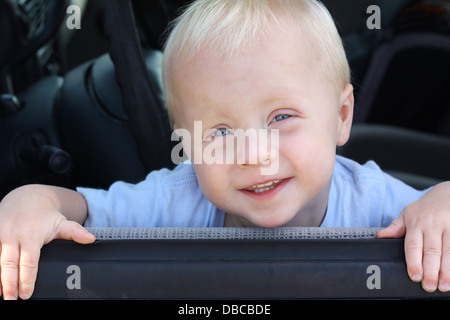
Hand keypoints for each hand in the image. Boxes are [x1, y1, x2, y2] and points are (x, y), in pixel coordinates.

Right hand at [0, 185, 94, 299]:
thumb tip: (91, 239)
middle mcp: (12, 235)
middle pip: (9, 264)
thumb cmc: (45, 215)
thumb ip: (75, 232)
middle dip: (9, 284)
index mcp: (31, 235)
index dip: (27, 279)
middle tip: (11, 300)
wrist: (27, 197)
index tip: (27, 294)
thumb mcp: (62, 223)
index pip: (29, 261)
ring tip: (1, 295)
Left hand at [377, 182, 449, 292]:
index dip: (414, 262)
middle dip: (431, 270)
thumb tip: (380, 237)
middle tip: (429, 286)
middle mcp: (432, 225)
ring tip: (444, 285)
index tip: (414, 276)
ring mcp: (448, 227)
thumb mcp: (407, 213)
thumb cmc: (425, 208)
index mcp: (416, 223)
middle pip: (431, 251)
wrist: (447, 193)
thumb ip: (395, 228)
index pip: (413, 245)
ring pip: (448, 251)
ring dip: (447, 271)